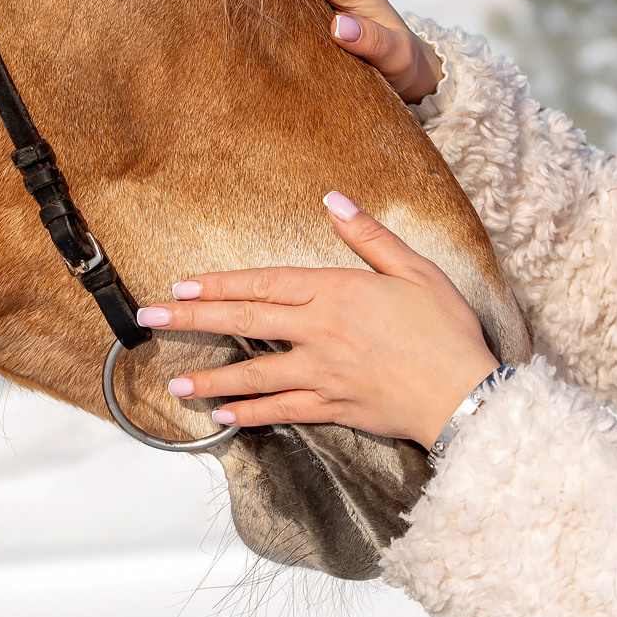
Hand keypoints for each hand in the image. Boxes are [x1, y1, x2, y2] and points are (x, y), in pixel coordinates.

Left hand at [140, 190, 499, 443]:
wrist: (465, 395)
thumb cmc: (447, 330)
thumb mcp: (416, 270)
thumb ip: (370, 236)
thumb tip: (334, 201)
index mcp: (337, 293)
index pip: (265, 284)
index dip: (221, 284)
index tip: (183, 286)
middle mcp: (321, 333)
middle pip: (246, 322)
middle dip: (194, 321)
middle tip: (151, 321)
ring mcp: (323, 374)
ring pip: (255, 374)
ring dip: (211, 377)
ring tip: (176, 383)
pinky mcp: (333, 407)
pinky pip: (282, 411)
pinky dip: (251, 414)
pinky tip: (224, 415)